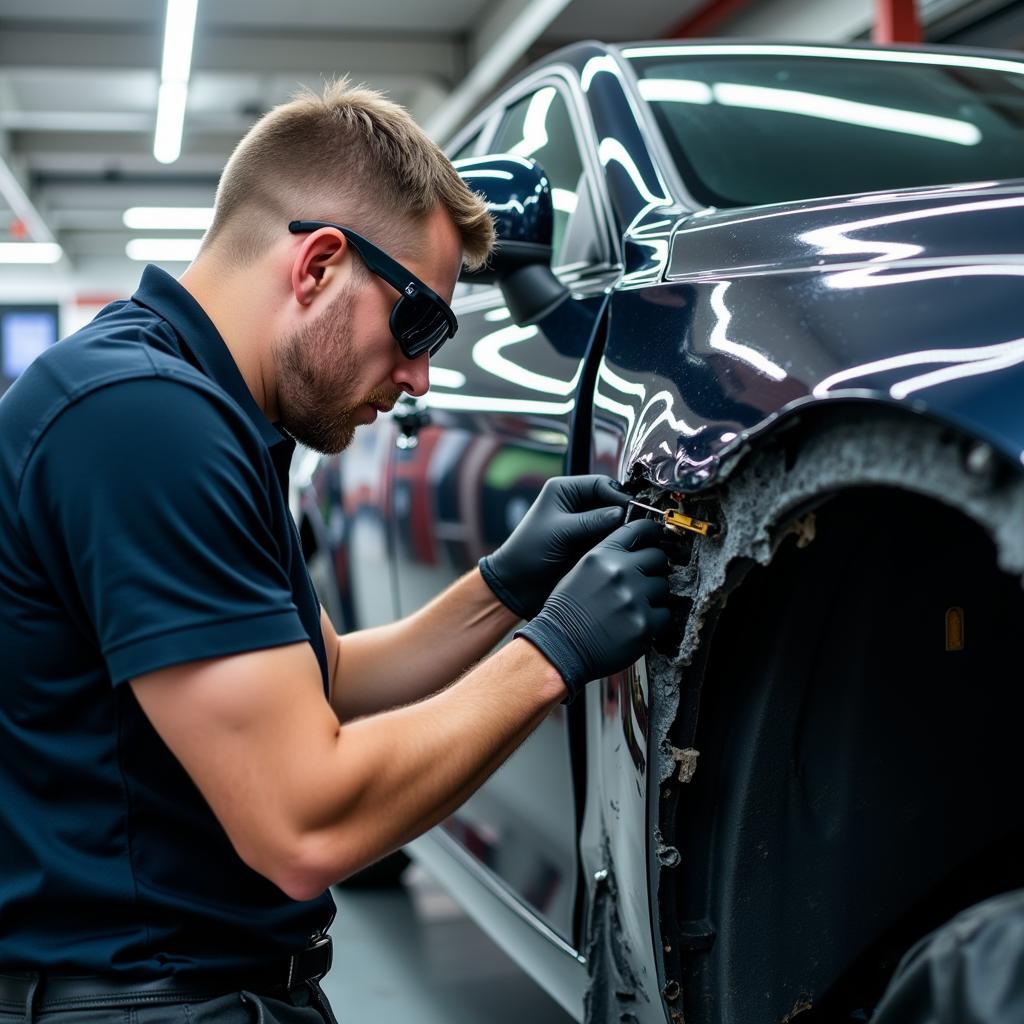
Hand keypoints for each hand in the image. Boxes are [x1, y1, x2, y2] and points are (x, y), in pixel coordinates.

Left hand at [479, 475, 628, 618]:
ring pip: (614, 521)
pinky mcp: (589, 543)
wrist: (518, 584)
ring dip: (623, 529)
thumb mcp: (559, 531)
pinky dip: (618, 542)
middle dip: (624, 512)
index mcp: (564, 490)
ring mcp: (584, 524)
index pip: (600, 484)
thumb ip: (591, 521)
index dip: (617, 495)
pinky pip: (610, 538)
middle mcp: (576, 504)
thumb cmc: (528, 551)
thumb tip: (620, 513)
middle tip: (639, 525)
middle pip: (610, 501)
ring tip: (635, 539)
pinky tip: (627, 549)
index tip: (633, 509)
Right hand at [514, 518, 671, 701]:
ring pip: (663, 586)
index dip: (652, 532)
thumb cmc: (566, 612)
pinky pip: (664, 614)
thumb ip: (608, 558)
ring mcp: (634, 598)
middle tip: (645, 579)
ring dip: (654, 595)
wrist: (560, 647)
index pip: (638, 529)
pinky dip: (654, 619)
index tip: (657, 536)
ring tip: (635, 606)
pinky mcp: (644, 624)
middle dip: (654, 568)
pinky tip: (636, 623)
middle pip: (658, 557)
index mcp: (602, 556)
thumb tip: (635, 551)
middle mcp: (620, 572)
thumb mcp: (580, 571)